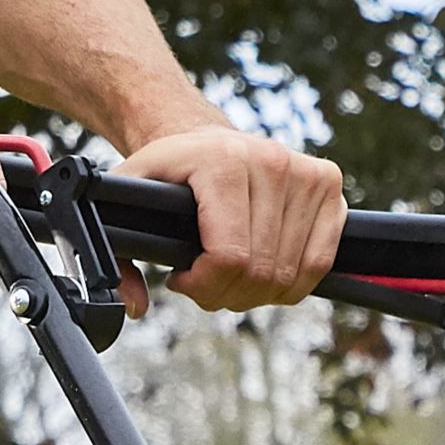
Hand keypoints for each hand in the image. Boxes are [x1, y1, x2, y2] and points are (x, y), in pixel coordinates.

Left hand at [119, 114, 350, 309]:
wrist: (203, 138)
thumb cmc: (168, 173)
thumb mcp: (128, 201)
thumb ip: (116, 255)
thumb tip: (134, 306)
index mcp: (224, 162)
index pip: (231, 257)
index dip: (204, 286)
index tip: (182, 279)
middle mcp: (271, 161)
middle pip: (260, 271)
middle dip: (226, 293)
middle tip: (205, 282)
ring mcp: (306, 172)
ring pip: (290, 275)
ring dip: (257, 292)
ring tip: (229, 273)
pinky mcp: (328, 184)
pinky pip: (319, 262)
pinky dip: (291, 283)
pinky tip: (263, 271)